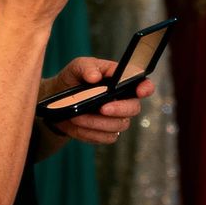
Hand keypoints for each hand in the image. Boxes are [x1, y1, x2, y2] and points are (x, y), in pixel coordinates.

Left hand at [40, 56, 155, 144]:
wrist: (59, 101)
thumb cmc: (74, 79)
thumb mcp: (77, 67)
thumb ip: (87, 67)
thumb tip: (94, 76)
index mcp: (122, 81)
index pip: (143, 84)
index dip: (146, 88)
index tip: (140, 91)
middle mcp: (124, 100)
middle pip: (134, 108)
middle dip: (119, 109)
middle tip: (102, 108)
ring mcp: (117, 119)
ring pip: (118, 126)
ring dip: (96, 122)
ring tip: (77, 116)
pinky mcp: (107, 133)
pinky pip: (106, 137)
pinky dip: (90, 132)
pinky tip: (77, 124)